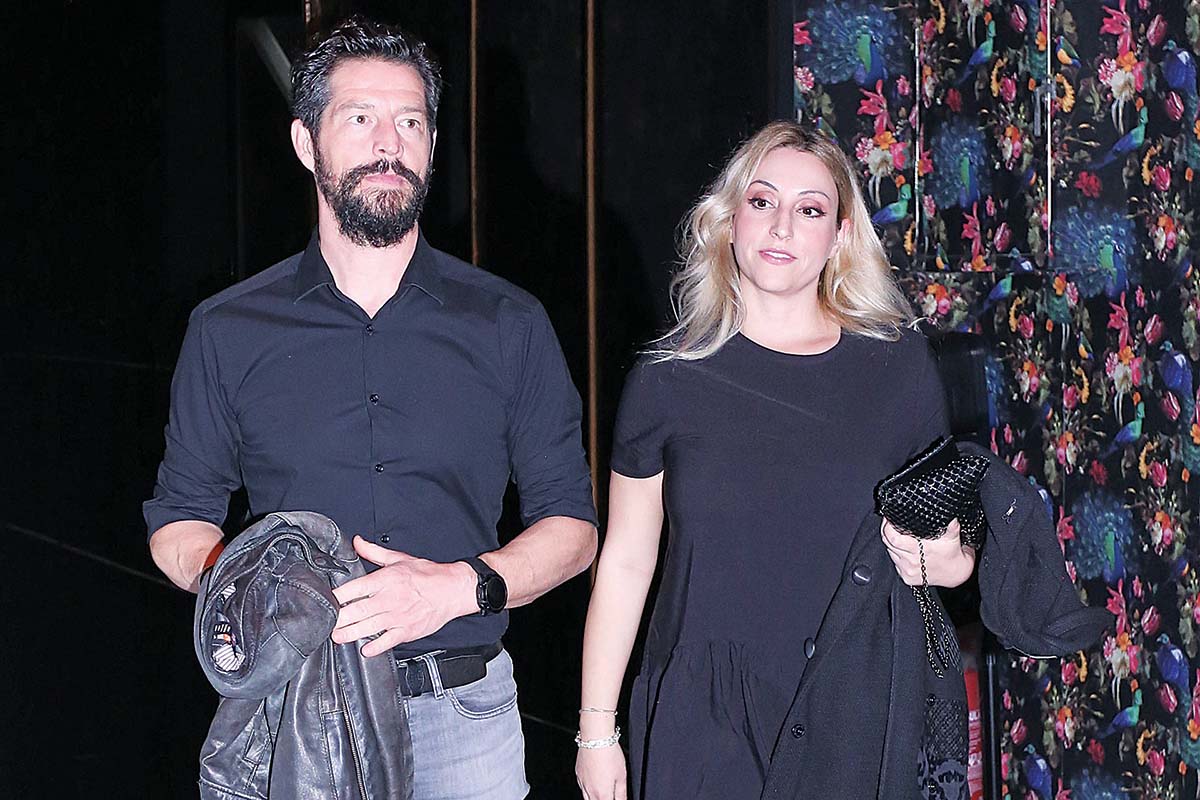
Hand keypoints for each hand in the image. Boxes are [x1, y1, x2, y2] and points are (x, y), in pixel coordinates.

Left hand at [331, 536, 476, 655]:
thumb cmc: (426, 574)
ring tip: (337, 636)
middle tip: (325, 623)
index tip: (325, 600)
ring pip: (367, 628)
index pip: (353, 589)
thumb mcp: (399, 558)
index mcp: (385, 580)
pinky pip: (387, 641)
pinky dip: (375, 647)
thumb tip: (356, 542)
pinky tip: (364, 649)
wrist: (453, 589)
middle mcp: (389, 599)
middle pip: (355, 611)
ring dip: (349, 634)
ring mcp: (398, 616)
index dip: (336, 596)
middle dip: (337, 619)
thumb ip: (374, 552)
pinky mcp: (407, 630)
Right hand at [575, 744, 626, 799]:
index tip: (616, 797)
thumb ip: (622, 793)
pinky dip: (588, 789)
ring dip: (595, 797)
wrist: (596, 738)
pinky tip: (594, 782)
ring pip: (587, 798)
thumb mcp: (622, 776)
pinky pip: (582, 787)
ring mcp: (582, 782)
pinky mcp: (578, 774)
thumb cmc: (609, 754)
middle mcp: (590, 791)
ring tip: (602, 791)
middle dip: (603, 799)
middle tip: (609, 794)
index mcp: (602, 794)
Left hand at [881, 518, 975, 588]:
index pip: (893, 538)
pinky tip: (906, 551)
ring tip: (903, 537)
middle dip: (888, 532)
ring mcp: (907, 571)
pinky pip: (895, 563)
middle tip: (892, 524)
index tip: (889, 518)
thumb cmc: (955, 555)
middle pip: (888, 543)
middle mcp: (910, 562)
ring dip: (893, 544)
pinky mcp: (907, 577)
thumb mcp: (953, 538)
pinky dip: (898, 555)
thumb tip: (952, 518)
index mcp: (919, 550)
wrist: (957, 575)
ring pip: (890, 552)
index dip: (888, 526)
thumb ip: (951, 527)